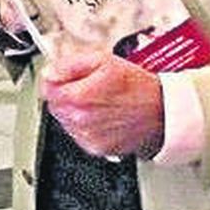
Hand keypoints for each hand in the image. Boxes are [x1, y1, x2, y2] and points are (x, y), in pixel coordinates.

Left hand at [38, 44, 164, 157]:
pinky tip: (102, 116)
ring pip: (65, 121)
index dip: (57, 79)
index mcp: (78, 98)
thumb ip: (69, 65)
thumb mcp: (103, 61)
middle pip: (55, 106)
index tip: (67, 77)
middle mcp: (80, 121)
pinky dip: (85, 126)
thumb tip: (49, 72)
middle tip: (87, 88)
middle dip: (66, 95)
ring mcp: (88, 136)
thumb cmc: (137, 86)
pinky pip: (78, 135)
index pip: (47, 89)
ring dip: (75, 111)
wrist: (162, 111)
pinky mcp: (96, 148)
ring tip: (98, 102)